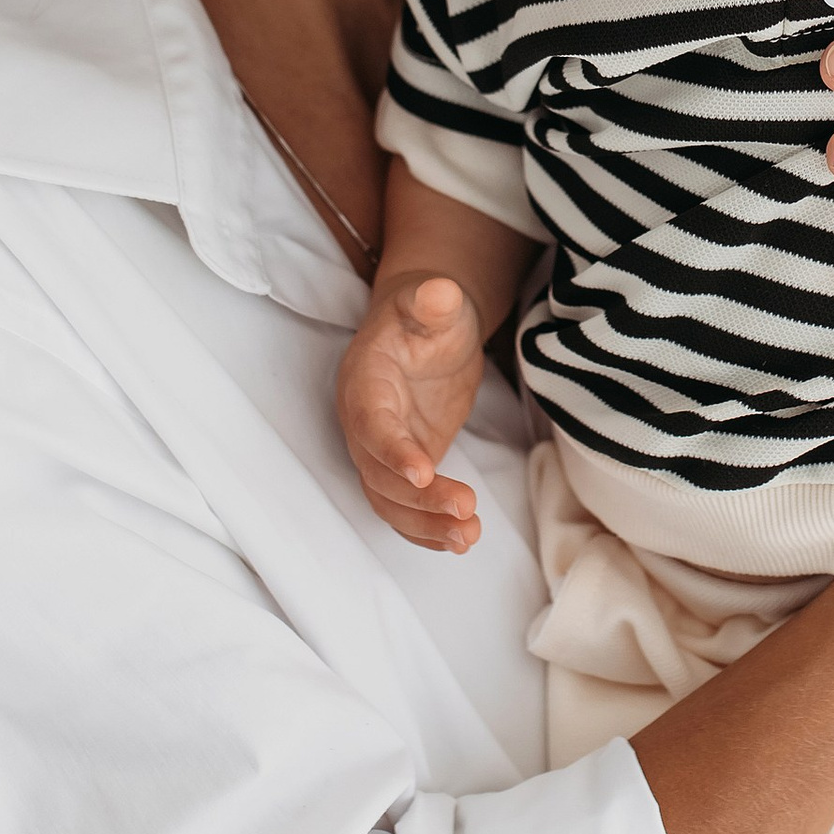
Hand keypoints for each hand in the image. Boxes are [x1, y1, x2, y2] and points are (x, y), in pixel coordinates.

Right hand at [336, 273, 485, 553]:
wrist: (425, 328)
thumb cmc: (428, 313)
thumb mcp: (434, 302)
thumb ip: (433, 301)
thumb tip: (440, 292)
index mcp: (365, 381)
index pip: (371, 422)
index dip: (392, 450)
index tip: (423, 473)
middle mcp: (364, 422)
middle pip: (379, 473)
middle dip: (420, 499)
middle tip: (466, 511)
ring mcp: (381, 450)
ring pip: (390, 500)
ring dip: (425, 524)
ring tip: (469, 536)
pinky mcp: (402, 467)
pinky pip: (405, 508)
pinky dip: (427, 530)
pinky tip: (460, 541)